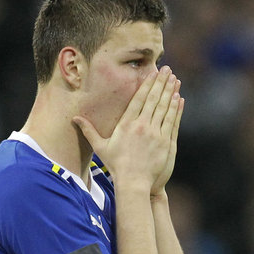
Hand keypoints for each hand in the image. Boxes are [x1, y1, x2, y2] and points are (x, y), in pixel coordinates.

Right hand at [73, 66, 183, 193]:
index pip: (139, 99)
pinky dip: (176, 110)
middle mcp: (142, 126)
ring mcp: (155, 134)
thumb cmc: (116, 166)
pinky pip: (171, 122)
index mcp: (127, 124)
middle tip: (167, 70)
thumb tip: (74, 119)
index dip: (147, 84)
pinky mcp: (165, 142)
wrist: (134, 183)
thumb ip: (89, 131)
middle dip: (161, 83)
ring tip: (175, 80)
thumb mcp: (101, 147)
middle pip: (153, 99)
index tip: (153, 73)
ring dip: (170, 92)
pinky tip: (179, 99)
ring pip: (164, 108)